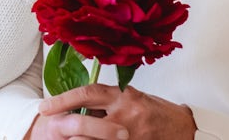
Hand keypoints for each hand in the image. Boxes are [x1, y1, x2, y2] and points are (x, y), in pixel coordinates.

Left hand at [40, 84, 194, 139]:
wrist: (185, 128)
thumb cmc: (155, 111)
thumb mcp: (132, 98)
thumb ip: (109, 101)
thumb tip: (79, 105)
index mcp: (124, 95)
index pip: (87, 93)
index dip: (63, 100)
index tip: (44, 107)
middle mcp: (127, 113)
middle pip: (86, 124)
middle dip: (69, 131)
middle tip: (54, 131)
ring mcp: (132, 134)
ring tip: (72, 139)